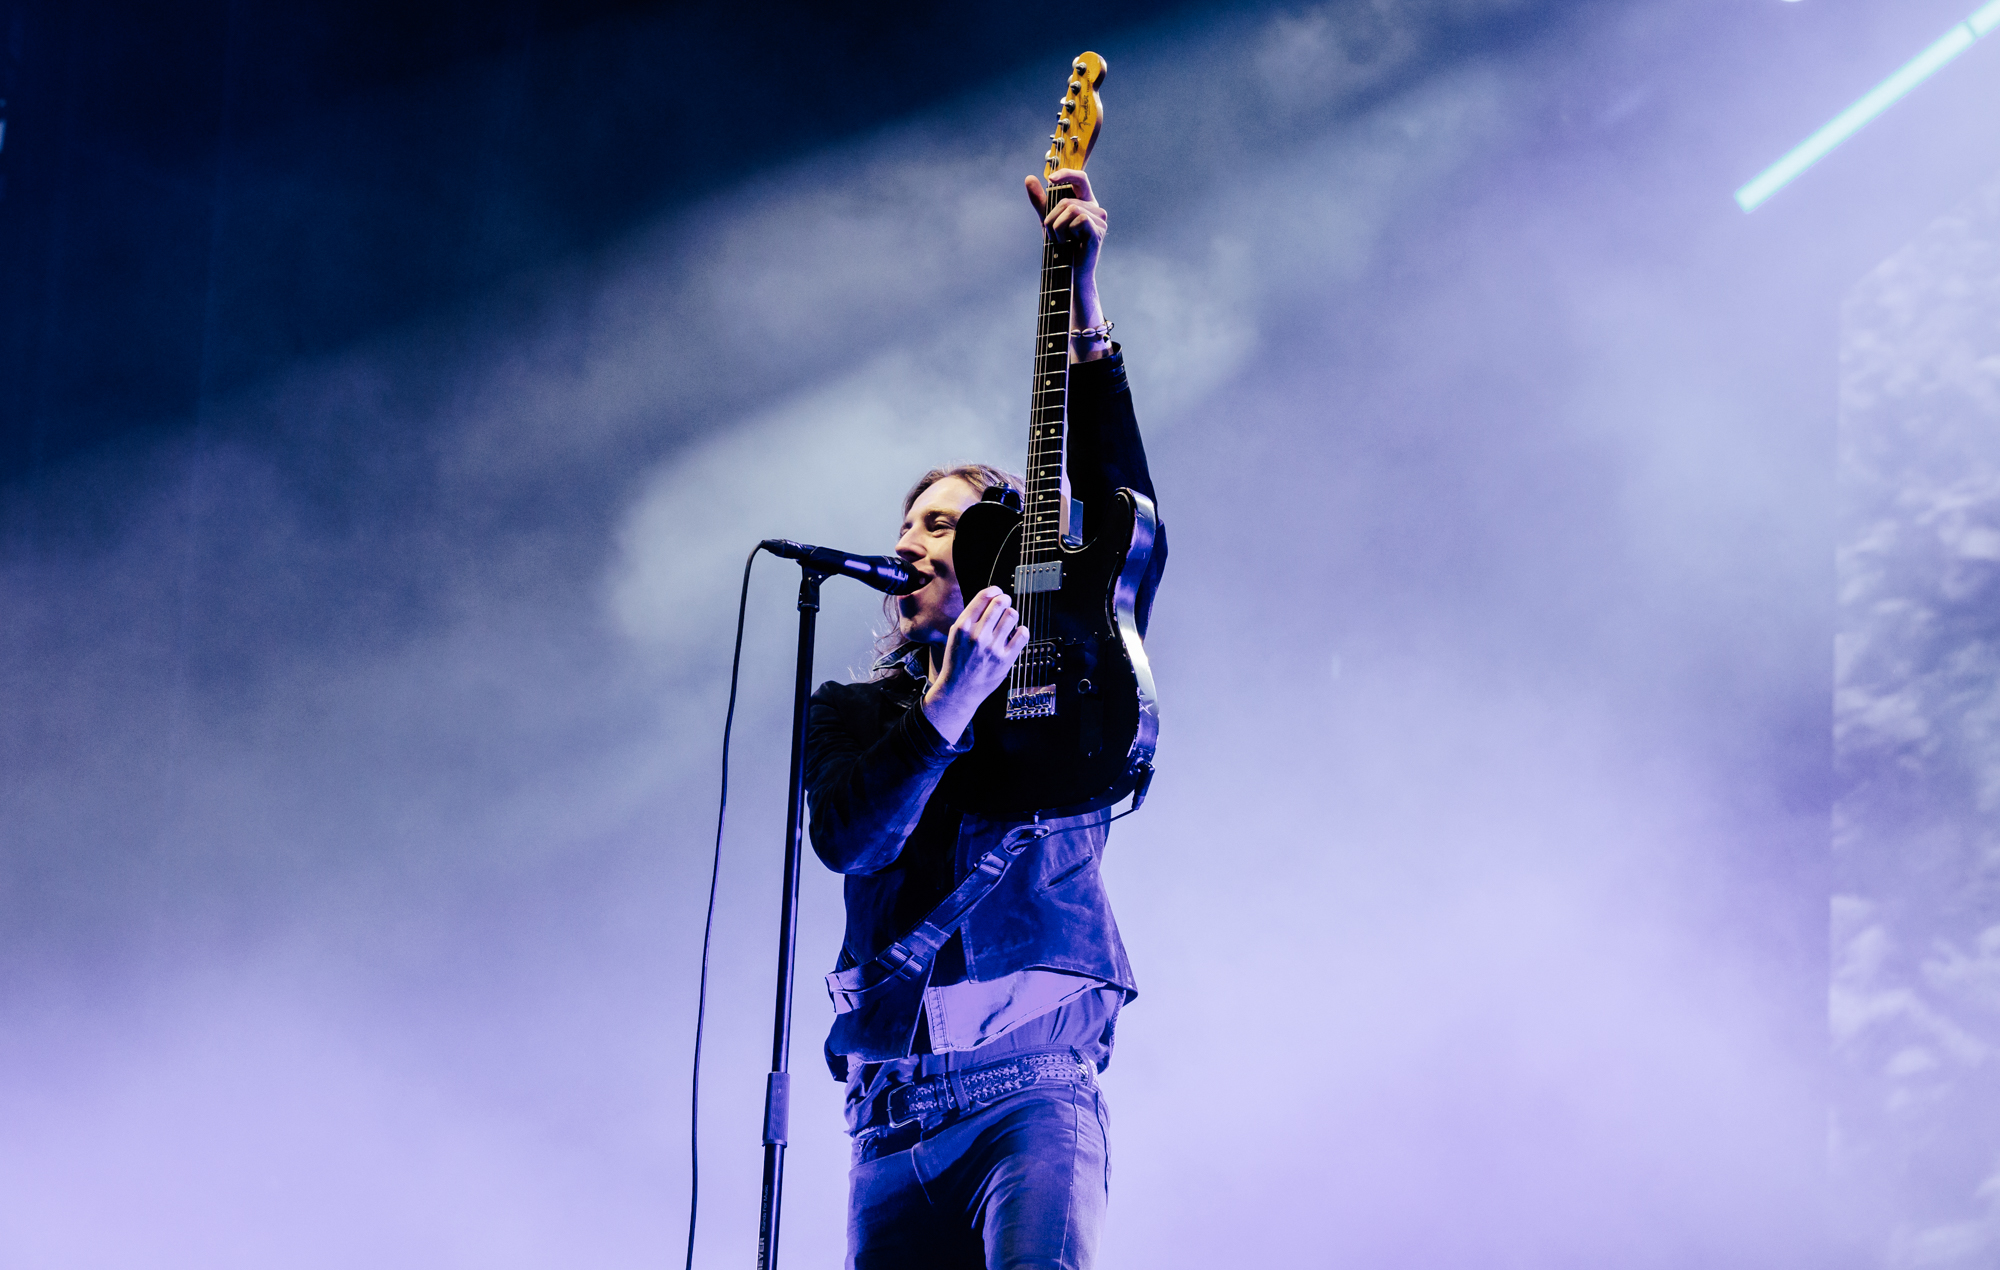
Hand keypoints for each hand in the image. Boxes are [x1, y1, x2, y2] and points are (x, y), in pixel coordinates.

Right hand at [922, 586, 1029, 743]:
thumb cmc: (957, 661)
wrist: (958, 690)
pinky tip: (1016, 634)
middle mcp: (977, 635)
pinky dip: (1022, 631)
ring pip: (1013, 616)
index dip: (995, 591)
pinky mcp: (1005, 660)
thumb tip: (992, 597)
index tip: (997, 593)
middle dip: (1005, 600)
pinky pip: (1022, 635)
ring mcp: (992, 648)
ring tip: (1008, 621)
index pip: (984, 597)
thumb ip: (971, 617)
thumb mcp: (955, 635)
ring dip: (1012, 615)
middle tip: (1005, 604)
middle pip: (1001, 603)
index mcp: (963, 626)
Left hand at [1025, 169, 1109, 358]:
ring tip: (1061, 241)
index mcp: (1086, 203)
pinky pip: (1077, 218)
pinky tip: (1069, 243)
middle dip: (1051, 218)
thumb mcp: (1047, 220)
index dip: (1066, 174)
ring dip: (1057, 227)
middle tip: (1054, 236)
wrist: (1067, 274)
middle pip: (1066, 199)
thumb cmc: (1060, 249)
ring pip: (1070, 208)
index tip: (1050, 179)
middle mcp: (1096, 209)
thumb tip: (1029, 178)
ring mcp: (1100, 219)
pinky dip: (1065, 231)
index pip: (1081, 178)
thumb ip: (1040, 200)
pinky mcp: (1098, 230)